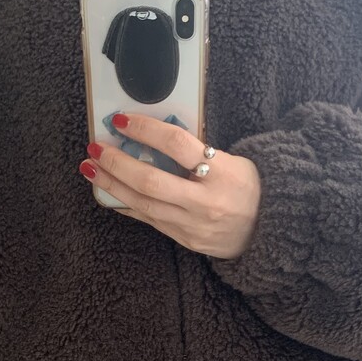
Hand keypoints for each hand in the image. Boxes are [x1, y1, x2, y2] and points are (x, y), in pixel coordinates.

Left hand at [79, 112, 260, 259]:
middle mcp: (206, 202)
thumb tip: (152, 136)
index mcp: (223, 172)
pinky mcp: (185, 240)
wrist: (270, 232)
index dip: (145, 130)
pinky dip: (126, 204)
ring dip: (112, 185)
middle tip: (95, 148)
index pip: (177, 145)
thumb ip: (197, 151)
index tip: (120, 120)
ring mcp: (193, 225)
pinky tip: (108, 193)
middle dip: (118, 163)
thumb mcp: (233, 160)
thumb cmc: (250, 188)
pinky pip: (149, 220)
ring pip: (144, 204)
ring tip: (91, 169)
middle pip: (152, 180)